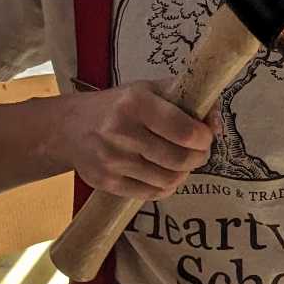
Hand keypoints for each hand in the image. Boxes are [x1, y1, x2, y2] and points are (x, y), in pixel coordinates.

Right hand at [60, 79, 217, 200]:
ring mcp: (112, 160)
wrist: (67, 128)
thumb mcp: (147, 90)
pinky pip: (152, 194)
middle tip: (198, 151)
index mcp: (135, 102)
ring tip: (180, 162)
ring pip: (169, 179)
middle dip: (198, 157)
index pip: (184, 131)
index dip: (204, 137)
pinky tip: (163, 174)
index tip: (205, 135)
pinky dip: (166, 186)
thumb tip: (215, 124)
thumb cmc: (116, 106)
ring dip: (183, 173)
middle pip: (180, 159)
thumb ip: (186, 99)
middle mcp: (121, 131)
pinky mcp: (106, 182)